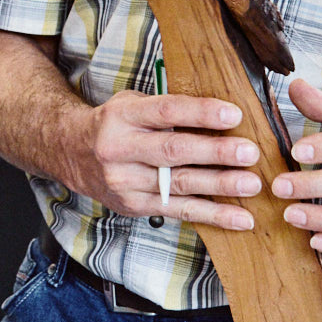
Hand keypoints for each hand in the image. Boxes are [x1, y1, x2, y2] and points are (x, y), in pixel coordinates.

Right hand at [61, 90, 263, 231]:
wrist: (70, 154)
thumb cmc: (114, 125)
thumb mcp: (131, 104)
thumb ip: (167, 108)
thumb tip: (221, 111)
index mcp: (123, 116)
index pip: (166, 111)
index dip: (200, 113)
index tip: (233, 115)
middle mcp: (121, 149)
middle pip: (173, 151)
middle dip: (215, 153)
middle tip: (249, 152)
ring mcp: (126, 182)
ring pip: (180, 184)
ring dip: (220, 185)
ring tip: (252, 183)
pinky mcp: (135, 206)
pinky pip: (181, 211)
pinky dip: (214, 215)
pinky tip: (240, 217)